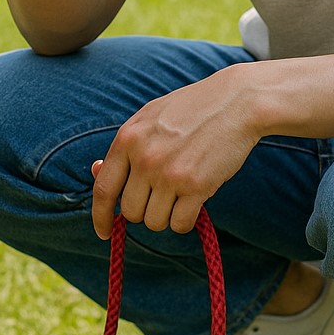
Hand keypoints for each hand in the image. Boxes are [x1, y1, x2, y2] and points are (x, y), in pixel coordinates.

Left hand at [90, 67, 261, 238]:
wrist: (236, 102)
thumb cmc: (192, 109)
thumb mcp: (150, 118)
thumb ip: (125, 146)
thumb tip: (97, 171)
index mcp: (128, 138)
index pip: (103, 188)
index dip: (100, 216)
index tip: (104, 232)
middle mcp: (144, 158)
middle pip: (131, 211)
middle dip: (145, 211)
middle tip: (163, 195)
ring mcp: (169, 174)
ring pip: (155, 222)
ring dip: (167, 216)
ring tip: (181, 193)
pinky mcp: (196, 186)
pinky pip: (180, 224)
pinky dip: (186, 220)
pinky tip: (195, 202)